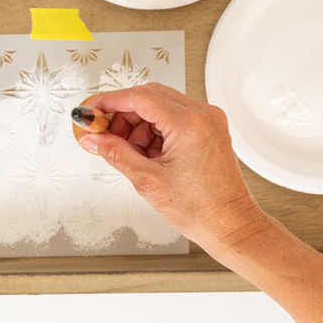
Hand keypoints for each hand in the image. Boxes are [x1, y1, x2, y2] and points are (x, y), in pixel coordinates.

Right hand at [76, 83, 265, 250]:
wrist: (230, 225)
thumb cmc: (202, 210)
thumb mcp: (148, 181)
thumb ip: (116, 153)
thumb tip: (94, 139)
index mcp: (190, 124)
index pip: (140, 97)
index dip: (110, 102)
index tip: (93, 111)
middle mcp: (203, 116)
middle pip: (150, 98)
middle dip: (124, 115)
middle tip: (106, 136)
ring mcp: (209, 122)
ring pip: (161, 108)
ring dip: (139, 127)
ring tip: (133, 156)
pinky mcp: (210, 130)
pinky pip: (174, 120)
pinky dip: (156, 133)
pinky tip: (149, 156)